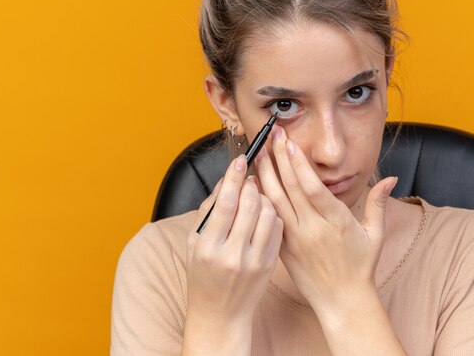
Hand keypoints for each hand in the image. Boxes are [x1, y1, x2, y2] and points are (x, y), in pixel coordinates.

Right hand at [184, 155, 282, 325]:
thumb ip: (209, 210)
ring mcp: (254, 261)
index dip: (234, 178)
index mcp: (208, 247)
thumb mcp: (195, 242)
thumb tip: (227, 180)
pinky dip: (272, 214)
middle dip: (251, 185)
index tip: (240, 161)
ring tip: (255, 197)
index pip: (225, 204)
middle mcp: (232, 255)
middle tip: (249, 179)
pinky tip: (264, 215)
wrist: (220, 313)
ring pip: (268, 214)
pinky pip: (277, 228)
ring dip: (263, 198)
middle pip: (250, 205)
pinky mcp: (270, 264)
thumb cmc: (203, 275)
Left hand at [255, 126, 396, 312]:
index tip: (290, 143)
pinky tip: (254, 182)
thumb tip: (391, 177)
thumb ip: (379, 203)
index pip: (313, 188)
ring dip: (266, 174)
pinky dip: (261, 199)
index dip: (299, 164)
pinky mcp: (283, 247)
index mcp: (337, 223)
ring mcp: (295, 239)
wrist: (341, 301)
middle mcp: (313, 229)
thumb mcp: (376, 235)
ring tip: (259, 152)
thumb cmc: (361, 267)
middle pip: (291, 188)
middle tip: (272, 135)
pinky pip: (270, 219)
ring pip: (276, 201)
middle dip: (280, 158)